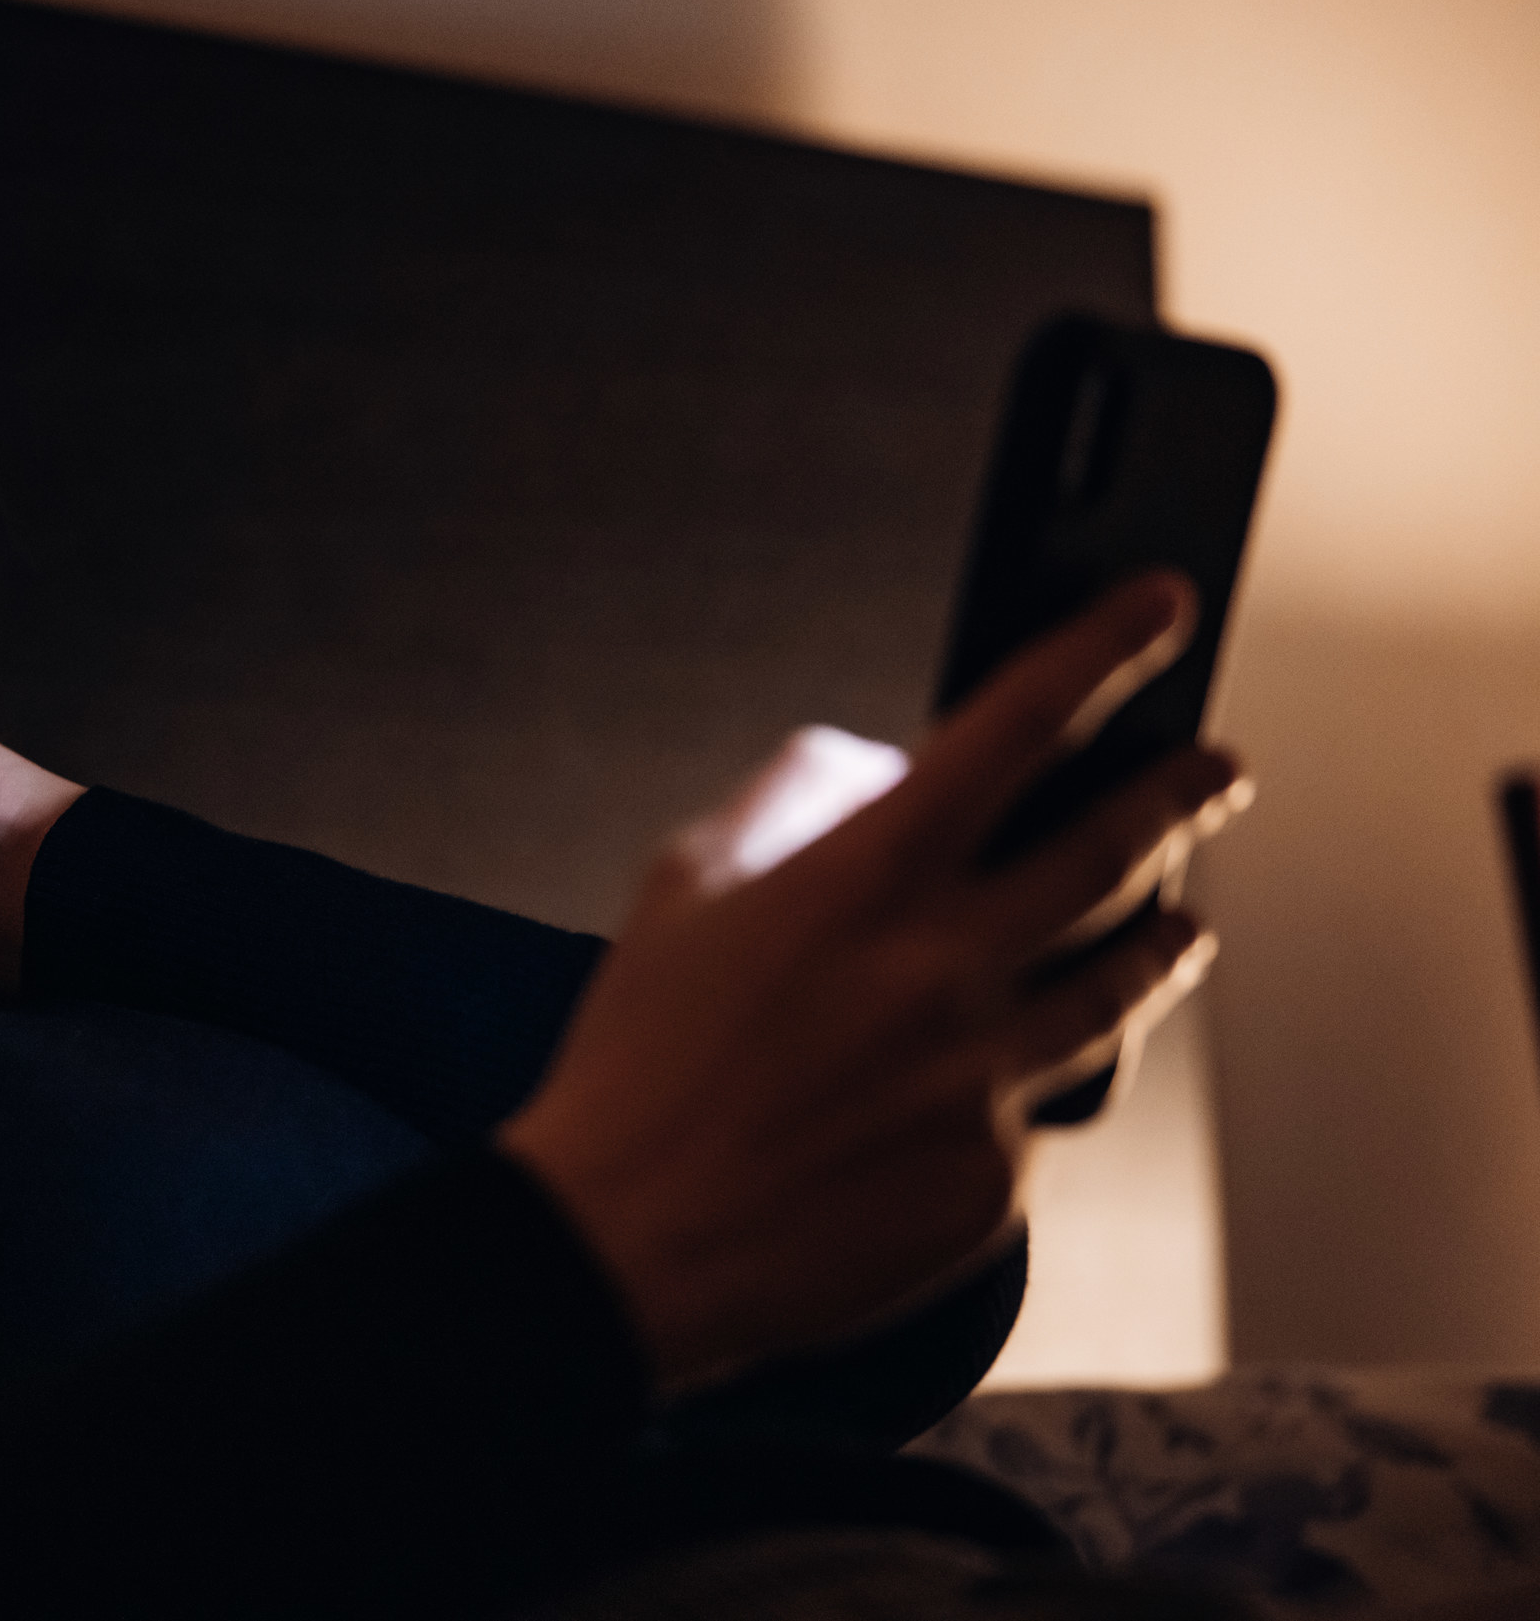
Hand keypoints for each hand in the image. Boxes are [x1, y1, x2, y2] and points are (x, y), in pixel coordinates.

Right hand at [497, 573, 1249, 1393]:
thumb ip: (791, 802)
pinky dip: (1043, 1069)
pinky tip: (1023, 1062)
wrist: (627, 1237)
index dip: (1101, 648)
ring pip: (1126, 984)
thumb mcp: (683, 887)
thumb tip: (875, 766)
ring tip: (1182, 916)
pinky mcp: (996, 1179)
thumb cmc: (639, 1062)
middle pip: (1117, 851)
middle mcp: (946, 969)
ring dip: (1165, 933)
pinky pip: (1052, 1101)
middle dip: (1184, 792)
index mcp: (866, 878)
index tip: (1158, 606)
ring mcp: (984, 1079)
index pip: (1016, 725)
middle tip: (1216, 766)